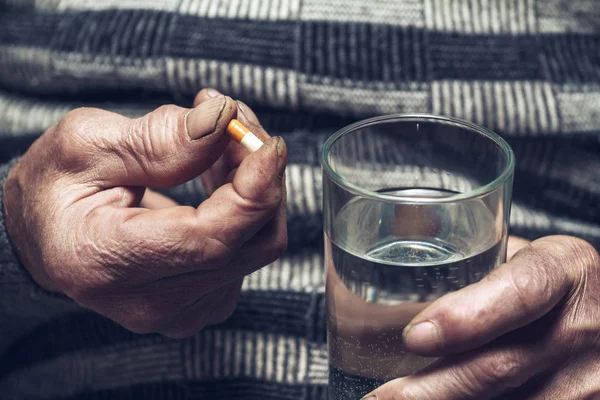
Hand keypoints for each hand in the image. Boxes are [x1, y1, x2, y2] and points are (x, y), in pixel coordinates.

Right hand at [3, 89, 286, 337]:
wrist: (44, 237)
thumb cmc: (54, 188)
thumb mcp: (86, 145)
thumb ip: (156, 139)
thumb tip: (223, 122)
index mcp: (105, 261)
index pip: (210, 239)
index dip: (254, 189)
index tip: (271, 144)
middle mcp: (148, 303)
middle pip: (249, 244)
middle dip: (260, 175)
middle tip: (235, 122)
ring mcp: (179, 311)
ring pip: (257, 246)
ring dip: (256, 186)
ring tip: (220, 139)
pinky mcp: (199, 303)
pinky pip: (248, 252)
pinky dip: (247, 207)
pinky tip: (218, 175)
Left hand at [363, 236, 599, 398]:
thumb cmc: (555, 283)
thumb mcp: (530, 256)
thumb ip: (480, 267)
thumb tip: (400, 273)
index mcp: (566, 270)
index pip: (520, 293)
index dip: (466, 318)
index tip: (414, 336)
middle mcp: (583, 326)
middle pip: (498, 367)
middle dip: (429, 389)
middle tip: (380, 396)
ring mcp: (589, 379)